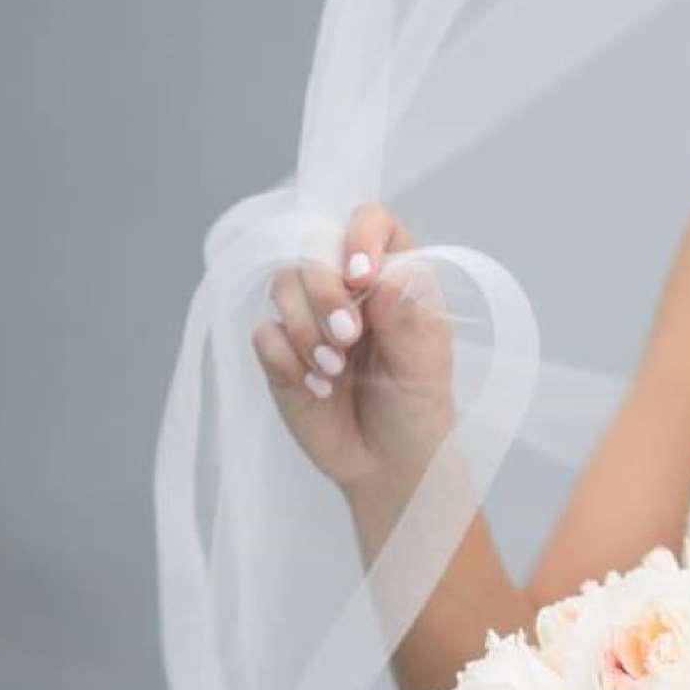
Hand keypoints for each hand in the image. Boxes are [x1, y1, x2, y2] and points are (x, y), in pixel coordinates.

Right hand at [247, 199, 456, 500]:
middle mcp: (348, 289)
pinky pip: (264, 333)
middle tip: (349, 337)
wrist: (389, 467)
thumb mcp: (425, 365)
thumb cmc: (418, 409)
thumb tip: (382, 276)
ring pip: (283, 284)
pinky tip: (316, 388)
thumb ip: (404, 319)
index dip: (359, 235)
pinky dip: (286, 358)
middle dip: (326, 291)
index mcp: (392, 278)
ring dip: (306, 327)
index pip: (371, 222)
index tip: (361, 274)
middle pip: (314, 248)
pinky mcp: (282, 352)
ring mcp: (311, 318)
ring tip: (334, 371)